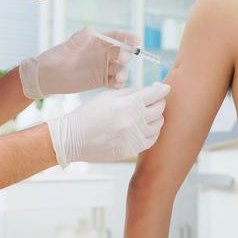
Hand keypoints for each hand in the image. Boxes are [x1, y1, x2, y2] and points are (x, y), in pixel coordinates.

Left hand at [19, 26, 137, 98]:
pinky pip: (114, 82)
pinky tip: (117, 86)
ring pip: (120, 68)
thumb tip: (90, 28)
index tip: (137, 41)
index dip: (128, 37)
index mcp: (96, 42)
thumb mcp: (65, 49)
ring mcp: (103, 68)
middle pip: (121, 52)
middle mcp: (102, 54)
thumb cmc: (53, 59)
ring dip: (123, 72)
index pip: (116, 37)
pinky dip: (118, 84)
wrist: (46, 78)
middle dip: (126, 55)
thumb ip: (78, 39)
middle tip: (123, 59)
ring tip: (119, 77)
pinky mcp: (101, 81)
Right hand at [46, 83, 170, 166]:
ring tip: (150, 113)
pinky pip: (152, 139)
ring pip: (158, 125)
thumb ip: (132, 92)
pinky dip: (153, 132)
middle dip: (159, 102)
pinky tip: (147, 127)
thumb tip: (151, 90)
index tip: (164, 88)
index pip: (155, 94)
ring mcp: (134, 136)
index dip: (162, 90)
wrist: (73, 138)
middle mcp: (134, 121)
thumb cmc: (88, 115)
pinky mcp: (132, 149)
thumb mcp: (109, 96)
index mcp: (128, 104)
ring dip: (157, 117)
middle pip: (159, 109)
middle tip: (155, 100)